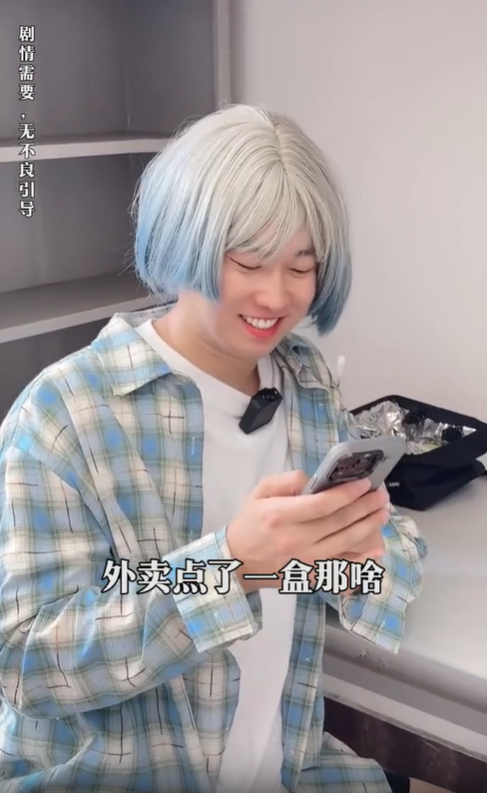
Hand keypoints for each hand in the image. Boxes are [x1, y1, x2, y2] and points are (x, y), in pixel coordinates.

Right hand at [226, 470, 389, 592]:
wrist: (238, 562)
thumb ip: (286, 481)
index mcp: (282, 515)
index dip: (347, 494)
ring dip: (368, 527)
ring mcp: (306, 561)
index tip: (364, 484)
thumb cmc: (250, 524)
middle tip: (382, 495)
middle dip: (365, 506)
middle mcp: (296, 539)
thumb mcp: (259, 493)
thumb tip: (313, 480)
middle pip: (339, 522)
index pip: (323, 504)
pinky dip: (361, 560)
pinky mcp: (311, 575)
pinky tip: (376, 549)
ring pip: (345, 543)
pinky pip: (342, 568)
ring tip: (383, 513)